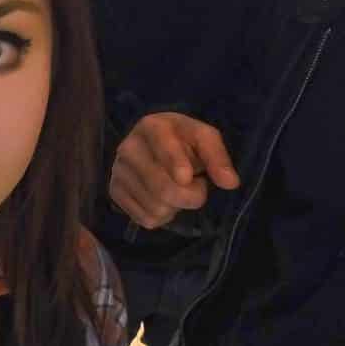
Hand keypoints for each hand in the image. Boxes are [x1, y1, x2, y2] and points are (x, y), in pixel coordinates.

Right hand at [109, 113, 240, 229]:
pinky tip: (162, 199)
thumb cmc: (184, 141)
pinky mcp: (114, 191)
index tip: (187, 177)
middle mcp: (128, 147)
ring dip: (175, 207)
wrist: (155, 147)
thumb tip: (230, 182)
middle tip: (198, 188)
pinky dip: (161, 217)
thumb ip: (218, 158)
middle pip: (162, 187)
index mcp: (152, 126)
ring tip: (176, 190)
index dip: (174, 162)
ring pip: (155, 207)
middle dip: (190, 196)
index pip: (162, 145)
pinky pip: (144, 218)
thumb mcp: (205, 139)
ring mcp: (118, 171)